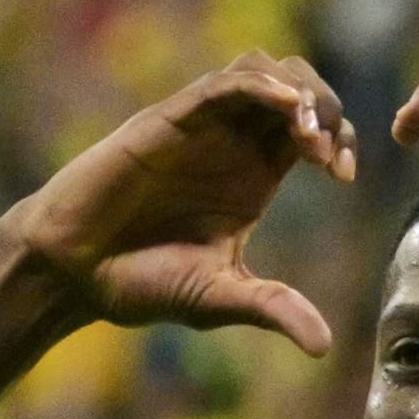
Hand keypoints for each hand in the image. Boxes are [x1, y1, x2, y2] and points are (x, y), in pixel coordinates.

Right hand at [10, 51, 356, 355]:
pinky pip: (225, 83)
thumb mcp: (220, 298)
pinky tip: (285, 108)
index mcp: (253, 178)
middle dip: (327, 109)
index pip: (313, 132)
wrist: (75, 273)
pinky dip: (261, 85)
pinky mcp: (169, 120)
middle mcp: (231, 145)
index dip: (339, 140)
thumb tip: (324, 348)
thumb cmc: (141, 284)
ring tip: (307, 138)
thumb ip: (273, 309)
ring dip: (298, 92)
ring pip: (264, 71)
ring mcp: (201, 128)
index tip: (342, 176)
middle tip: (327, 156)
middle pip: (298, 90)